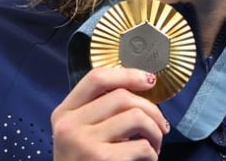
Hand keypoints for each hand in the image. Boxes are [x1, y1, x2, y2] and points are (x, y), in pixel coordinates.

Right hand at [51, 67, 169, 159]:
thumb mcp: (80, 133)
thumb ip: (99, 110)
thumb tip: (141, 85)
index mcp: (64, 113)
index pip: (96, 78)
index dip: (128, 74)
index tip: (150, 81)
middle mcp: (69, 125)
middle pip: (122, 96)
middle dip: (151, 109)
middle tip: (161, 126)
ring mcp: (84, 143)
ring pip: (136, 116)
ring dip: (155, 131)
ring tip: (155, 145)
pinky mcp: (101, 160)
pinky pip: (142, 146)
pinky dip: (152, 154)